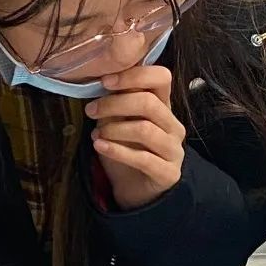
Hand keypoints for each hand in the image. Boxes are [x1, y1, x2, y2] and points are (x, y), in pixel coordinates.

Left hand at [86, 66, 185, 209]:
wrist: (135, 190)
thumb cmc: (127, 151)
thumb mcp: (119, 122)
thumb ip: (118, 104)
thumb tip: (104, 83)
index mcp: (164, 107)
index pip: (162, 78)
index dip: (135, 75)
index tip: (106, 81)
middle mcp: (173, 126)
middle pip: (149, 103)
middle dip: (114, 104)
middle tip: (91, 110)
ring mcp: (174, 150)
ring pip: (145, 129)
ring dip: (114, 130)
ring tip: (97, 135)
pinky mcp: (169, 173)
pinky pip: (142, 159)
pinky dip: (116, 151)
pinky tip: (99, 147)